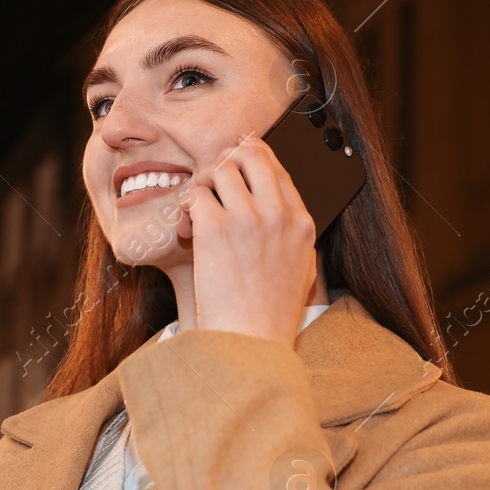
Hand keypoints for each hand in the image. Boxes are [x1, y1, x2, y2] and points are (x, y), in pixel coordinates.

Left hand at [173, 131, 317, 345]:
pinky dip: (186, 209)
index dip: (255, 153)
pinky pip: (195, 195)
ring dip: (203, 187)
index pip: (278, 169)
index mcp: (302, 223)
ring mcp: (247, 219)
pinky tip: (187, 230)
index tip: (241, 147)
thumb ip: (291, 233)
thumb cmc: (269, 316)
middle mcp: (278, 214)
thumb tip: (277, 205)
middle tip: (213, 178)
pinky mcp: (215, 229)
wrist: (251, 342)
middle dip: (228, 160)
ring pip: (219, 171)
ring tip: (198, 213)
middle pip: (251, 156)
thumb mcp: (299, 270)